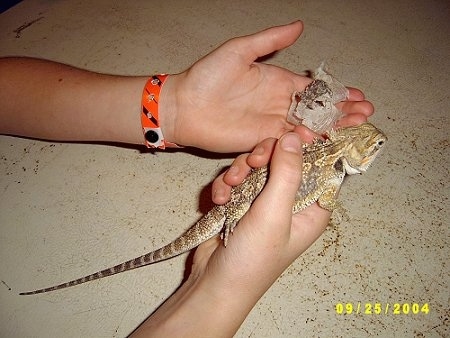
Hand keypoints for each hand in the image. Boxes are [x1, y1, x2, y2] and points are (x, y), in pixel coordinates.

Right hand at [133, 131, 329, 336]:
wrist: (213, 283)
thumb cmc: (254, 257)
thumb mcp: (274, 214)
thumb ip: (287, 173)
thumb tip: (296, 136)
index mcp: (312, 208)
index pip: (319, 167)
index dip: (307, 148)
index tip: (290, 133)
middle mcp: (291, 202)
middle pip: (283, 160)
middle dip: (263, 160)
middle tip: (251, 164)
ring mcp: (264, 202)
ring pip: (256, 167)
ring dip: (238, 173)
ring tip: (229, 188)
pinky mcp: (242, 202)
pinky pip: (237, 179)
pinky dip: (226, 186)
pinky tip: (219, 200)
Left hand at [159, 21, 372, 151]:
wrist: (186, 106)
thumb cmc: (208, 76)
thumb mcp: (240, 50)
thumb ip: (270, 41)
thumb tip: (299, 25)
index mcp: (277, 81)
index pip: (313, 88)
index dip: (335, 92)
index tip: (357, 94)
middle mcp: (278, 103)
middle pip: (316, 109)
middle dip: (342, 110)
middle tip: (365, 112)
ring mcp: (271, 123)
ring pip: (308, 126)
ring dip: (332, 126)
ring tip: (356, 124)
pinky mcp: (261, 140)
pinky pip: (289, 141)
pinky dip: (307, 139)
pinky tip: (326, 137)